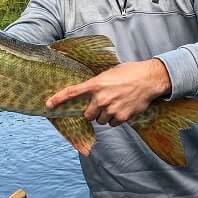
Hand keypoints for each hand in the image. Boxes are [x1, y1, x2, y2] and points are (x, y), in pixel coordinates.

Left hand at [45, 59, 170, 126]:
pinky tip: (123, 108)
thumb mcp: (109, 73)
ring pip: (101, 120)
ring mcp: (111, 109)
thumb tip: (88, 91)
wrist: (149, 79)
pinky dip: (116, 119)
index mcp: (96, 84)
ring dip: (105, 116)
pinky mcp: (121, 117)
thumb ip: (97, 84)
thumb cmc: (129, 73)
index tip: (48, 104)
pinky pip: (113, 124)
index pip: (72, 93)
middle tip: (103, 104)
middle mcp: (101, 98)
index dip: (58, 99)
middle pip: (88, 114)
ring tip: (116, 104)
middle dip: (93, 112)